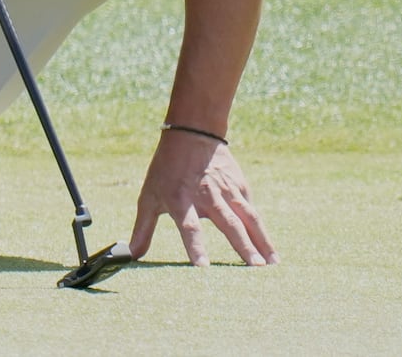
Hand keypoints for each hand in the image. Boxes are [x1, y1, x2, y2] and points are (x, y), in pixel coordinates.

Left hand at [128, 130, 277, 267]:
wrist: (192, 132)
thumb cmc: (166, 169)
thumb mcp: (149, 196)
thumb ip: (142, 229)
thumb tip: (129, 256)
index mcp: (181, 200)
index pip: (189, 227)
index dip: (195, 247)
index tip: (203, 268)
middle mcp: (207, 196)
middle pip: (228, 224)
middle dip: (243, 247)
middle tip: (255, 268)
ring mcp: (227, 191)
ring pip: (249, 218)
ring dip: (262, 241)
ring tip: (272, 264)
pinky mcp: (241, 187)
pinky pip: (252, 210)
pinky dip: (262, 230)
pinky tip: (269, 248)